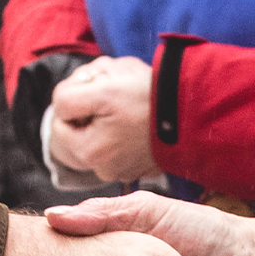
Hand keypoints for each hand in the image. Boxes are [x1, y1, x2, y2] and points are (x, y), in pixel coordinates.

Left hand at [49, 54, 154, 181]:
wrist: (195, 109)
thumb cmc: (147, 97)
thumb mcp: (100, 90)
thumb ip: (67, 99)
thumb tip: (60, 107)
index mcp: (89, 153)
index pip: (59, 121)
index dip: (72, 98)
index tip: (95, 86)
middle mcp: (104, 169)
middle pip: (80, 128)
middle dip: (90, 106)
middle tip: (113, 88)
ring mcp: (124, 169)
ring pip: (100, 134)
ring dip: (108, 114)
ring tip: (130, 100)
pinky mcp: (141, 164)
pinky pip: (120, 142)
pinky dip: (125, 127)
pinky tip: (141, 115)